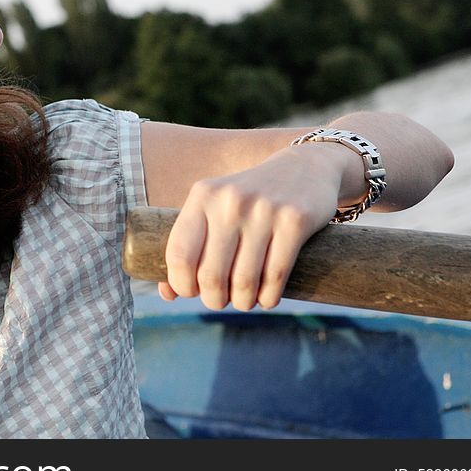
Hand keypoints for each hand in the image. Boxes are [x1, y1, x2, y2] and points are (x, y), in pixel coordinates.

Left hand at [158, 146, 344, 309]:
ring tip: (243, 300)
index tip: (191, 291)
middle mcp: (230, 201)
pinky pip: (275, 276)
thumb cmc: (246, 201)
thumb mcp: (213, 210)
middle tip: (220, 300)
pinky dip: (268, 298)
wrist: (304, 168)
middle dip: (214, 299)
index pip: (179, 254)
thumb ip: (188, 247)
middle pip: (210, 275)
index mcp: (202, 195)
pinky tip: (266, 298)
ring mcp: (264, 210)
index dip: (181, 284)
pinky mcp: (295, 221)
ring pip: (244, 281)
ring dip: (242, 302)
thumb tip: (167, 293)